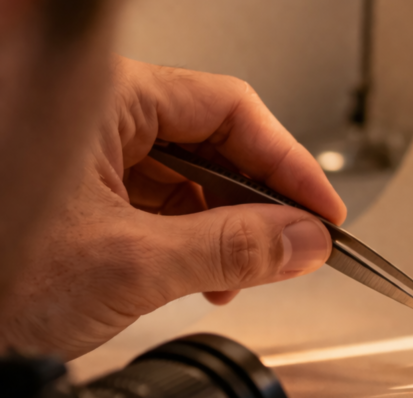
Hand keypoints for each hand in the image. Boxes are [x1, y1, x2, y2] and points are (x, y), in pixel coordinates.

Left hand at [0, 56, 345, 358]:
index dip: (289, 165)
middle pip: (213, 143)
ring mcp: (88, 155)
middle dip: (259, 203)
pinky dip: (193, 240)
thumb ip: (231, 251)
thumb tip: (302, 242)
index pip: (230, 112)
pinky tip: (207, 276)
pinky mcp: (83, 194)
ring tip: (244, 275)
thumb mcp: (131, 266)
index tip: (324, 212)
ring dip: (227, 229)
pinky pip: (159, 203)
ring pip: (188, 177)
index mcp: (104, 100)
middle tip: (297, 248)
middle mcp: (97, 117)